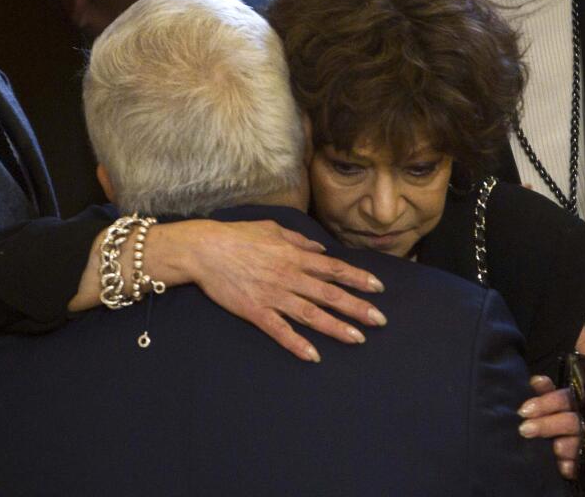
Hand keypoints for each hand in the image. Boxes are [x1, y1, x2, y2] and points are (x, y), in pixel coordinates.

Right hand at [169, 220, 386, 361]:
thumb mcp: (273, 229)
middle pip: (330, 294)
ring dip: (336, 327)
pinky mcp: (256, 311)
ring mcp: (274, 295)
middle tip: (380, 320)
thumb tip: (321, 249)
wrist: (204, 249)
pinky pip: (280, 330)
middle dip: (357, 307)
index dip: (358, 279)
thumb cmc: (239, 236)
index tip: (378, 288)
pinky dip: (297, 343)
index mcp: (295, 257)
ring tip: (358, 339)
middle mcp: (290, 277)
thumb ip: (299, 241)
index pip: (334, 269)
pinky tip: (314, 356)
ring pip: (311, 314)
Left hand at [517, 375, 583, 478]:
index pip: (563, 398)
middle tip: (524, 430)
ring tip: (553, 448)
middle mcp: (584, 420)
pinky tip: (563, 467)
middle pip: (570, 421)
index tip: (523, 410)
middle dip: (547, 426)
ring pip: (579, 442)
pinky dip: (574, 465)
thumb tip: (535, 380)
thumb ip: (545, 391)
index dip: (545, 403)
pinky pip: (583, 463)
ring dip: (567, 446)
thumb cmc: (560, 413)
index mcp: (575, 401)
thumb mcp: (554, 400)